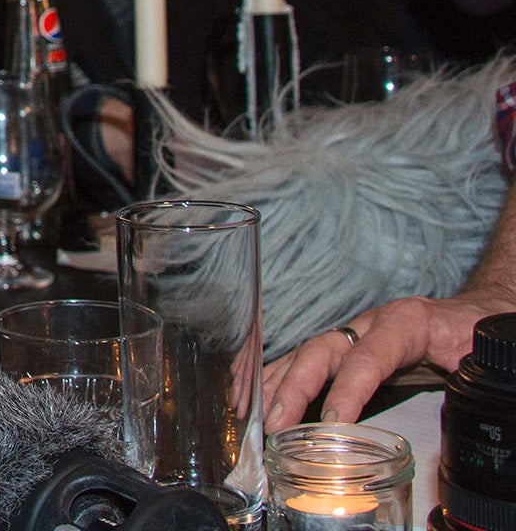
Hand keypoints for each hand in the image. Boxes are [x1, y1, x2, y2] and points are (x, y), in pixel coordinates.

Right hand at [262, 292, 505, 429]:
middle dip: (294, 387)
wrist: (476, 313)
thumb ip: (470, 369)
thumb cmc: (477, 331)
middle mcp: (370, 325)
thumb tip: (463, 391)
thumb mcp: (480, 351)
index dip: (348, 389)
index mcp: (405, 323)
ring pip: (307, 354)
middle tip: (276, 423)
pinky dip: (281, 377)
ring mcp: (355, 334)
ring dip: (277, 384)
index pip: (369, 357)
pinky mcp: (350, 348)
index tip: (333, 421)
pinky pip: (309, 361)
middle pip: (321, 351)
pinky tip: (262, 396)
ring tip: (256, 414)